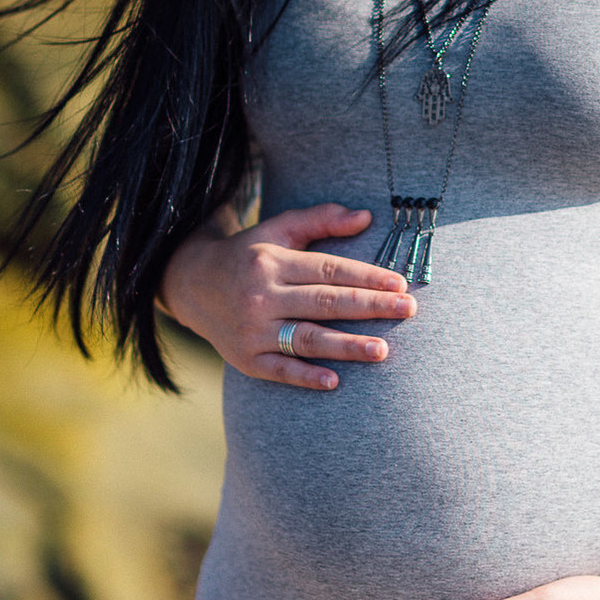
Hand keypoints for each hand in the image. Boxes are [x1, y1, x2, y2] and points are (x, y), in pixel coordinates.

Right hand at [157, 201, 415, 387]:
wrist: (191, 285)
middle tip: (408, 310)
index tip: (400, 283)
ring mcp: (252, 330)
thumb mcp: (278, 229)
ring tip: (383, 351)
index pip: (329, 270)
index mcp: (272, 262)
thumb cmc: (248, 255)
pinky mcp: (245, 360)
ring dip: (347, 347)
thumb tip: (366, 217)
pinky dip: (306, 376)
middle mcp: (261, 296)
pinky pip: (280, 370)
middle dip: (370, 307)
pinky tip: (336, 381)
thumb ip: (320, 221)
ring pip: (307, 339)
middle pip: (325, 303)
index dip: (366, 276)